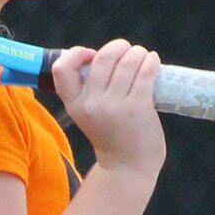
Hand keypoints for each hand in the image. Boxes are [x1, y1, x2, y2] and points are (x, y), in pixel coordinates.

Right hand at [52, 39, 166, 174]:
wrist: (128, 168)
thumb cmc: (112, 135)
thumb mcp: (89, 114)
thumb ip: (90, 88)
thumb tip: (108, 55)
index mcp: (74, 104)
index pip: (61, 68)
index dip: (76, 53)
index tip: (92, 55)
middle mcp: (91, 104)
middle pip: (103, 57)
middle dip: (119, 46)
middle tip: (127, 51)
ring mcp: (114, 106)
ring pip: (127, 61)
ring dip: (138, 52)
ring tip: (143, 57)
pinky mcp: (137, 108)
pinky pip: (145, 72)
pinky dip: (151, 61)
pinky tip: (152, 62)